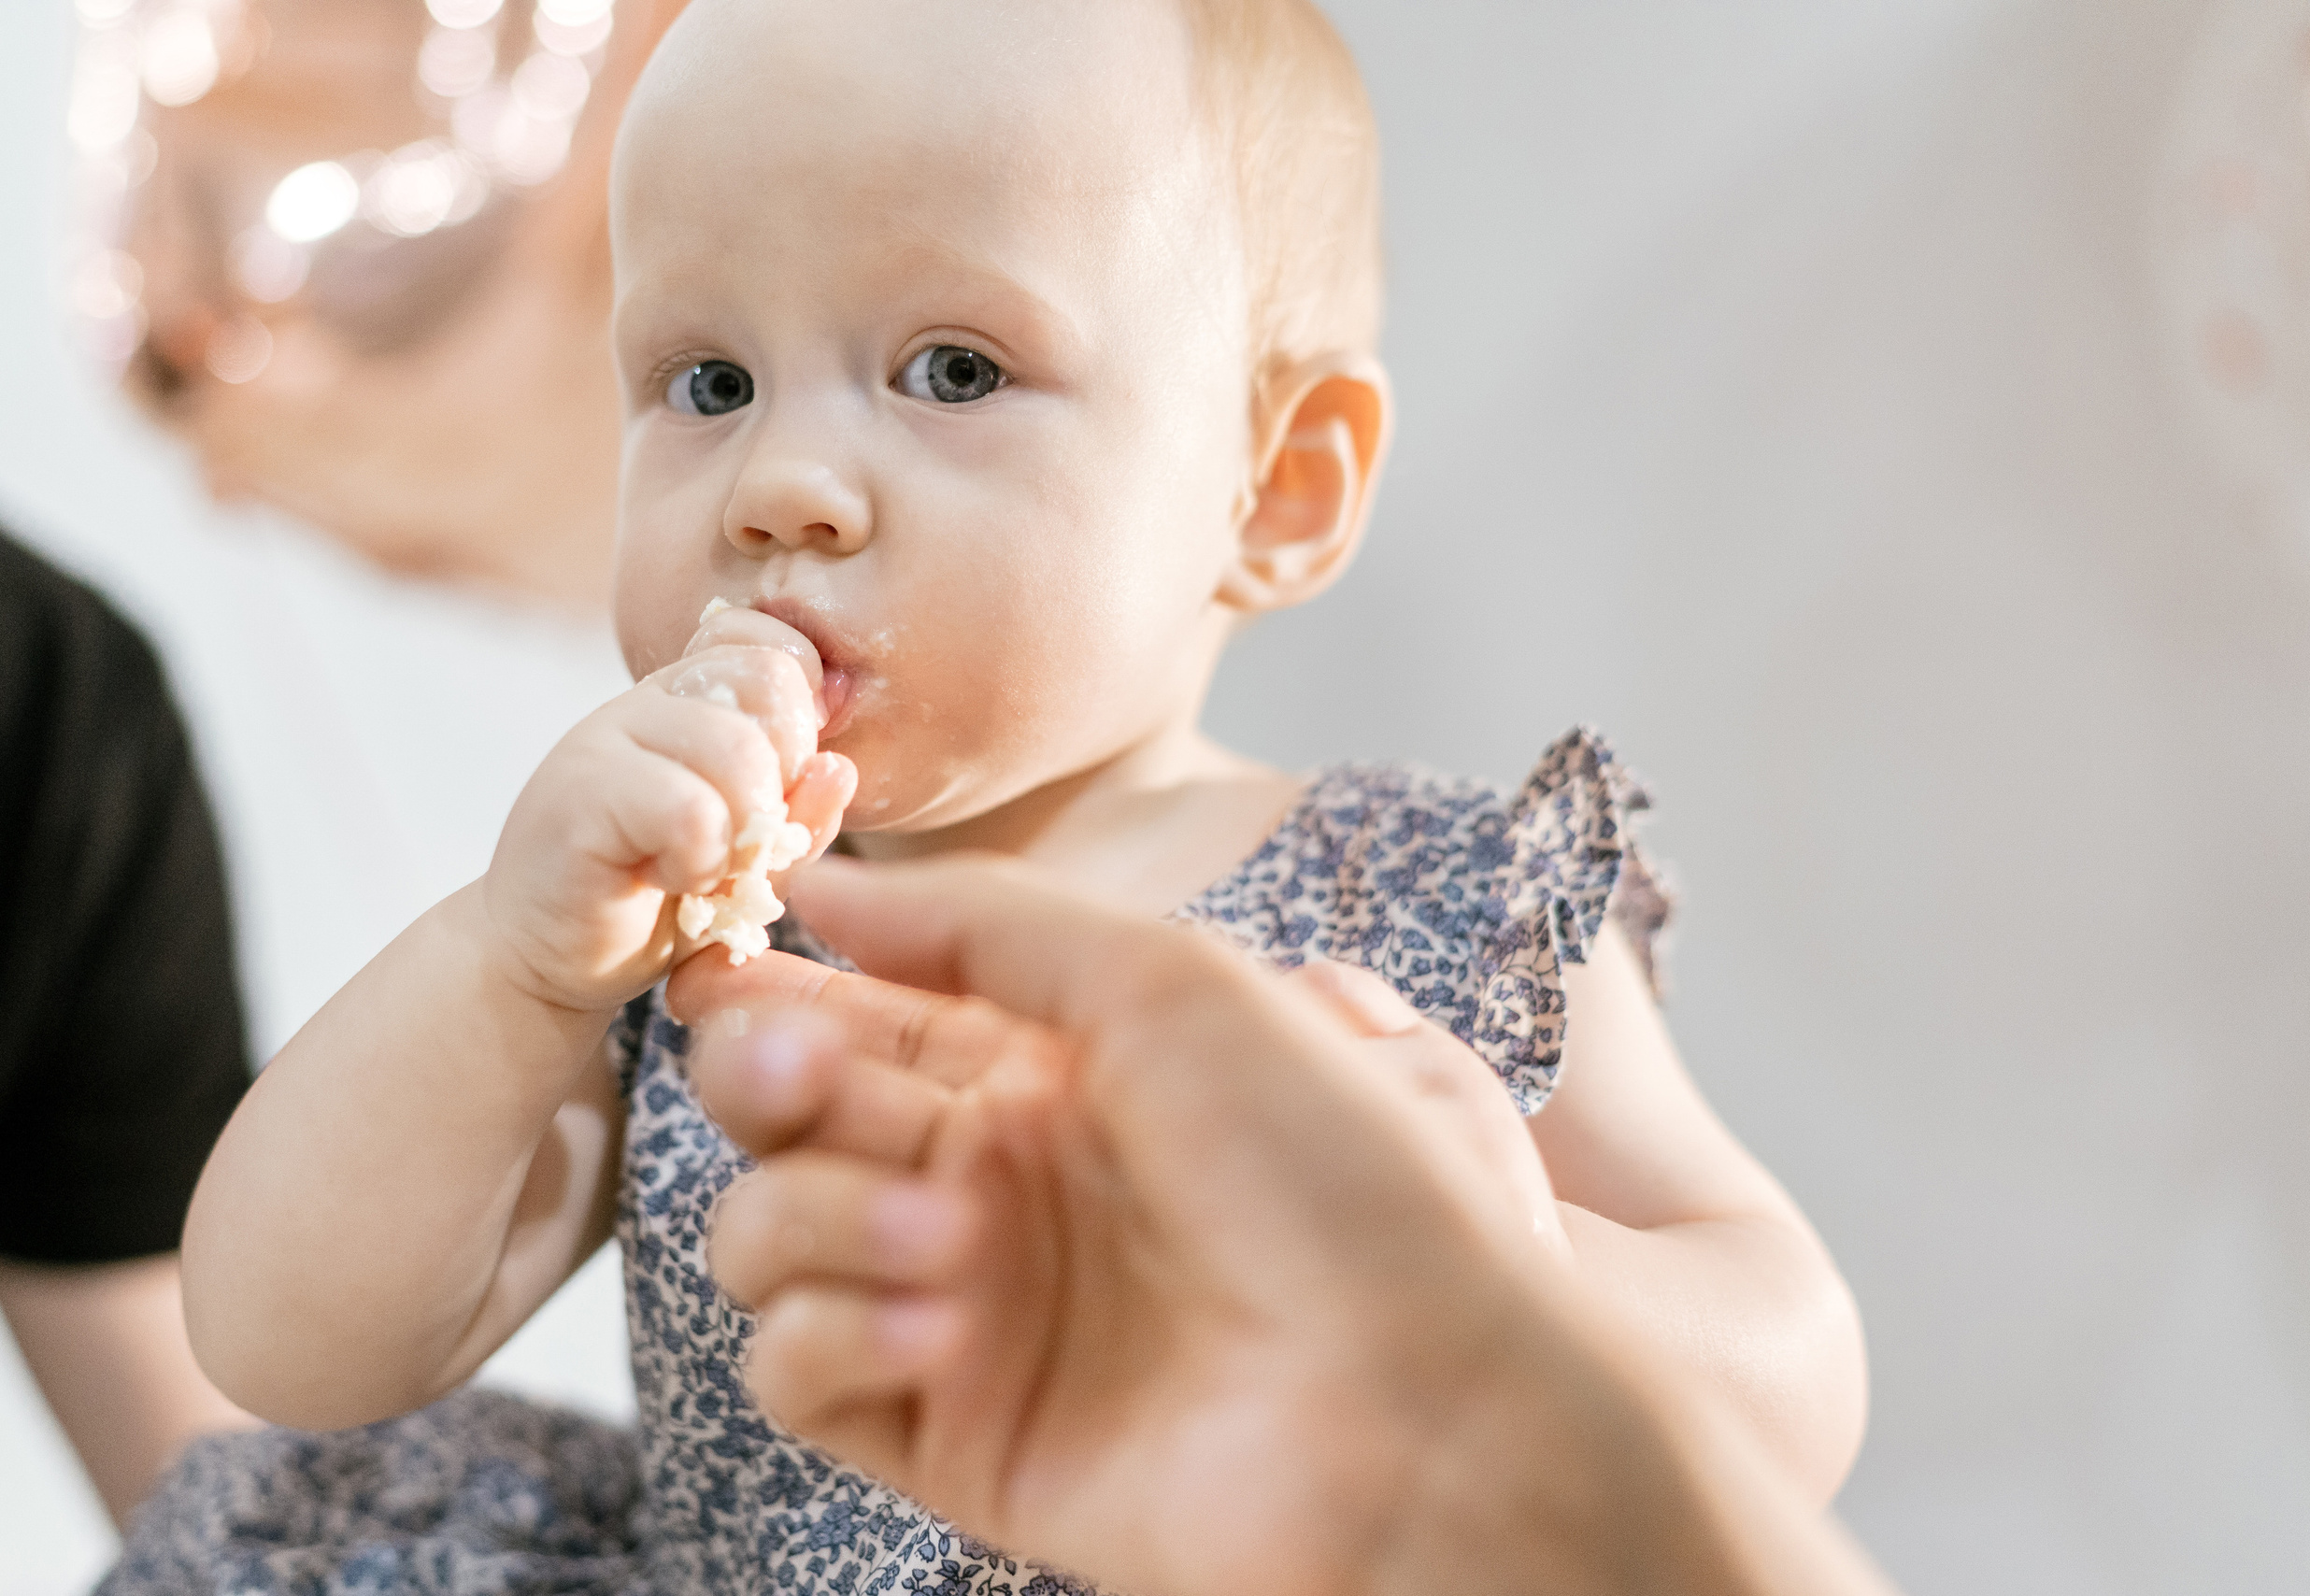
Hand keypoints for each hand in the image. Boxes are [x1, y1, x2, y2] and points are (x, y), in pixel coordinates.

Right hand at [481, 603, 856, 1012]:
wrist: (549, 960)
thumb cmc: (659, 902)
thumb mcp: (756, 859)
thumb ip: (801, 813)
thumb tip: (839, 767)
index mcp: (691, 698)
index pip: (775, 649)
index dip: (800, 721)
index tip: (773, 791)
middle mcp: (647, 700)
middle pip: (771, 685)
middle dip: (782, 779)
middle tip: (737, 841)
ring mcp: (604, 736)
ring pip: (738, 750)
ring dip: (743, 831)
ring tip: (702, 867)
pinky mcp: (579, 794)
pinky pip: (689, 810)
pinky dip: (701, 861)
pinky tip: (670, 880)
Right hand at [692, 856, 1580, 1595]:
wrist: (1423, 1401)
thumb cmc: (1334, 1173)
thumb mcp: (1171, 982)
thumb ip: (985, 923)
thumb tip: (829, 883)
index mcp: (1057, 1071)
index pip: (870, 1014)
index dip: (782, 989)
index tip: (716, 967)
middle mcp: (1002, 1183)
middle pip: (792, 1115)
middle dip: (769, 1077)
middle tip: (790, 1068)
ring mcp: (975, 1309)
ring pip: (771, 1236)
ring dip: (822, 1214)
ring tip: (952, 1233)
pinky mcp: (954, 1433)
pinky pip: (797, 1372)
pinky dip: (835, 1332)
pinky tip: (938, 1325)